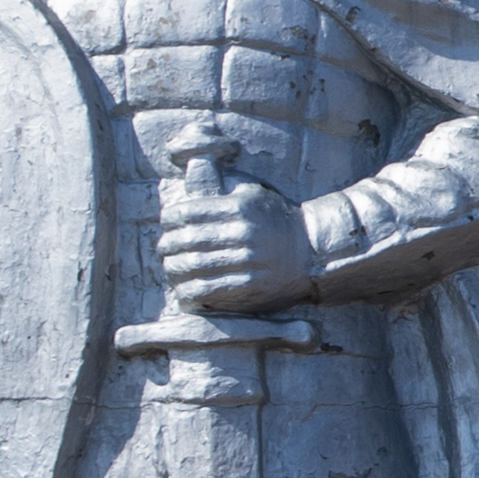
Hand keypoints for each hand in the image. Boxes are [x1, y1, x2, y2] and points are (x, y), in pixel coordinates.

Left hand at [155, 180, 316, 314]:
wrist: (314, 252)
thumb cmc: (277, 222)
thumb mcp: (253, 196)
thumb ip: (221, 193)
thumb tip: (186, 187)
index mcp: (240, 207)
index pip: (187, 212)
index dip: (170, 220)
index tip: (168, 225)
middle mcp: (243, 232)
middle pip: (185, 240)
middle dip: (167, 246)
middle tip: (164, 250)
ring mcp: (248, 260)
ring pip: (193, 265)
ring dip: (174, 269)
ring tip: (171, 269)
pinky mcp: (251, 285)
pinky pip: (207, 289)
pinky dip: (188, 290)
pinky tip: (183, 289)